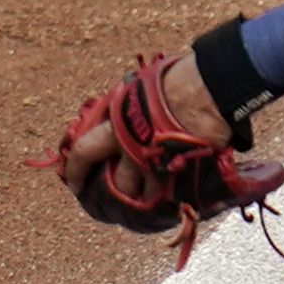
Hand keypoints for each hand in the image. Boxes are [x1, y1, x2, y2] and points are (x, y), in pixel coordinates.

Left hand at [52, 43, 223, 198]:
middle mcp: (132, 148)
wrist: (210, 87)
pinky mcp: (182, 174)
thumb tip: (114, 115)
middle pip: (114, 185)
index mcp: (116, 124)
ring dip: (142, 199)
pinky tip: (169, 200)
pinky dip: (168, 200)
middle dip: (111, 196)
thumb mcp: (137, 88)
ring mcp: (157, 164)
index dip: (74, 171)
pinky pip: (169, 197)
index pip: (83, 153)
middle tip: (111, 204)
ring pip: (141, 195)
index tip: (73, 184)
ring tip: (145, 200)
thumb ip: (124, 108)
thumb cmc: (175, 80)